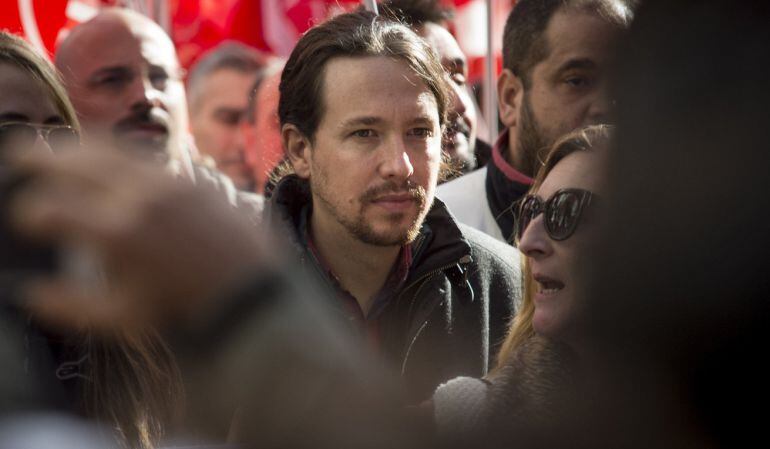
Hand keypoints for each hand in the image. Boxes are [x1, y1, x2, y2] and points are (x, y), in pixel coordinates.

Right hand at [8, 145, 265, 331]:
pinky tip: (109, 155)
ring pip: (113, 151)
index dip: (31, 213)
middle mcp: (140, 199)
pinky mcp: (193, 180)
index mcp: (117, 234)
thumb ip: (69, 306)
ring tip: (57, 145)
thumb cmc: (184, 309)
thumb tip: (28, 293)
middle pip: (78, 163)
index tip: (26, 218)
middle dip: (41, 156)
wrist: (251, 292)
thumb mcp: (123, 319)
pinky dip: (119, 152)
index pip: (54, 210)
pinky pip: (147, 157)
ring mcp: (170, 184)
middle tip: (18, 150)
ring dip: (79, 146)